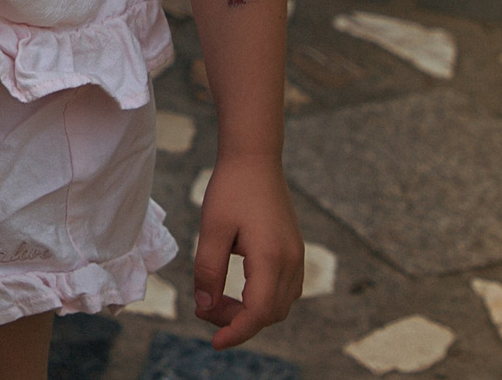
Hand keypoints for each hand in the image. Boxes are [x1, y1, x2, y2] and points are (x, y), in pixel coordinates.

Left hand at [191, 154, 301, 348]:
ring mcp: (297, 257)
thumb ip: (208, 270)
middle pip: (269, 314)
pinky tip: (236, 289)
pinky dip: (261, 299)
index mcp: (271, 259)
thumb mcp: (211, 229)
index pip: (257, 313)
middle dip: (237, 321)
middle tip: (204, 307)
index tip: (214, 343)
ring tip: (215, 298)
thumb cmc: (231, 189)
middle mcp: (291, 262)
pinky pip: (283, 290)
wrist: (255, 158)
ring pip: (278, 305)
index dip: (236, 332)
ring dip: (249, 311)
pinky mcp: (294, 251)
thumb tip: (205, 305)